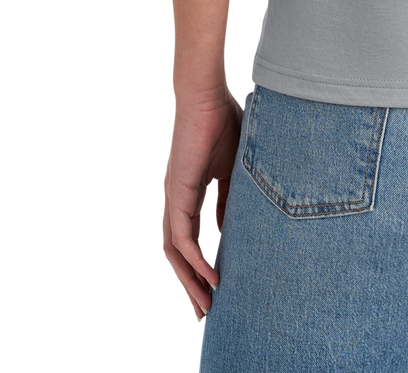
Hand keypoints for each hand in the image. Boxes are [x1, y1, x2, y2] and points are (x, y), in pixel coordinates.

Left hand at [160, 89, 244, 323]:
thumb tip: (227, 228)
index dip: (199, 266)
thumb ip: (230, 198)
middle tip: (207, 311)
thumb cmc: (223, 121)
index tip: (217, 288)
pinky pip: (181, 237)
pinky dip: (194, 260)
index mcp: (187, 194)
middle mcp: (175, 201)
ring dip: (189, 281)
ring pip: (175, 253)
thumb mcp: (233, 168)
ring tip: (208, 304)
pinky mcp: (177, 194)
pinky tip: (210, 276)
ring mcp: (173, 199)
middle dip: (191, 285)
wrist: (206, 95)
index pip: (189, 240)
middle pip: (177, 255)